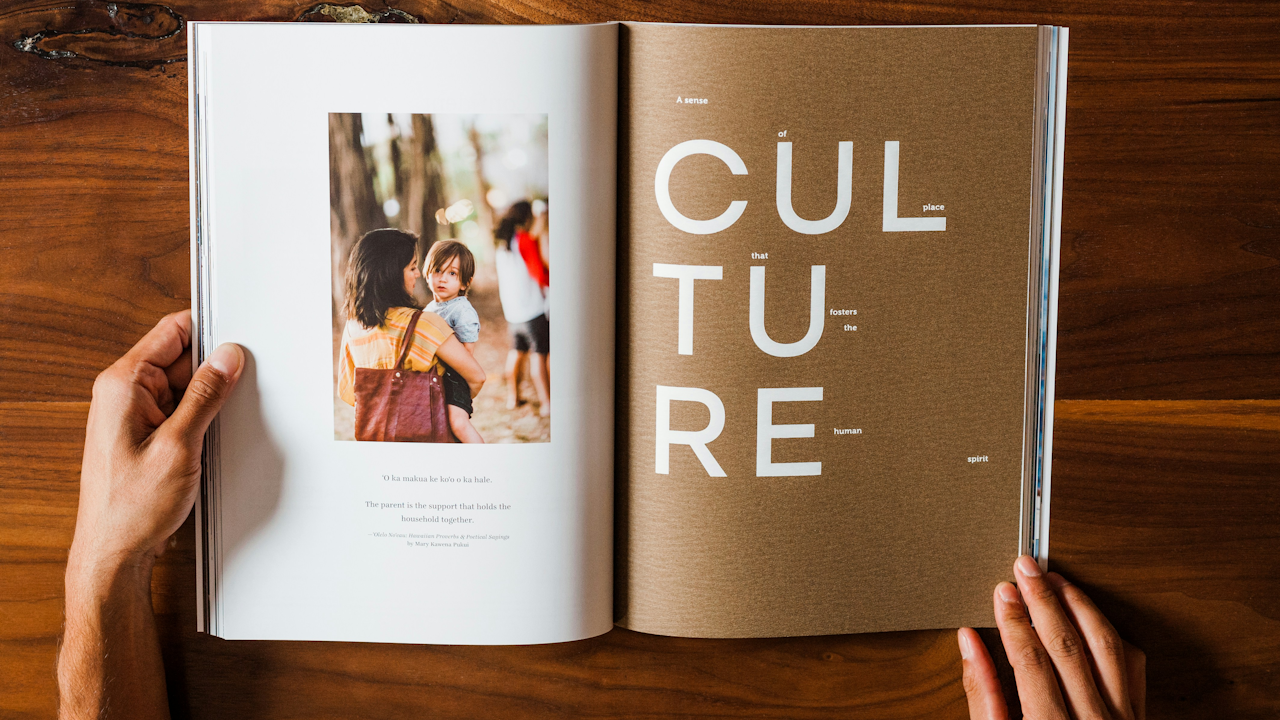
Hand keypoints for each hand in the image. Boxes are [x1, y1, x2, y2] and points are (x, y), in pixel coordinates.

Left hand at [70, 310, 242, 572]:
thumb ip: (206, 396)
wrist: (114, 551)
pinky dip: (201, 420)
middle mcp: (124, 394)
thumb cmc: (131, 508)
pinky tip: (208, 441)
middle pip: (182, 358)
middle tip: (236, 394)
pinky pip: (181, 411)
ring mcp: (134, 414)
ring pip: (186, 387)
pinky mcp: (146, 434)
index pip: (172, 331)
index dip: (209, 330)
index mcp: (123, 384)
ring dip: (208, 401)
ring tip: (213, 430)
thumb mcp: (179, 445)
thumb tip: (227, 358)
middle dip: (214, 371)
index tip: (239, 338)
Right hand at [958, 556, 1145, 719]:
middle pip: (1067, 643)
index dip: (1013, 619)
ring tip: (1059, 581)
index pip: (1030, 658)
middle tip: (1026, 567)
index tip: (1001, 592)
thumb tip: (970, 643)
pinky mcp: (1137, 719)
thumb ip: (981, 695)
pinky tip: (1093, 619)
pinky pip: (1131, 666)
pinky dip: (1111, 636)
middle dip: (1043, 598)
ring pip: (1107, 646)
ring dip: (1081, 606)